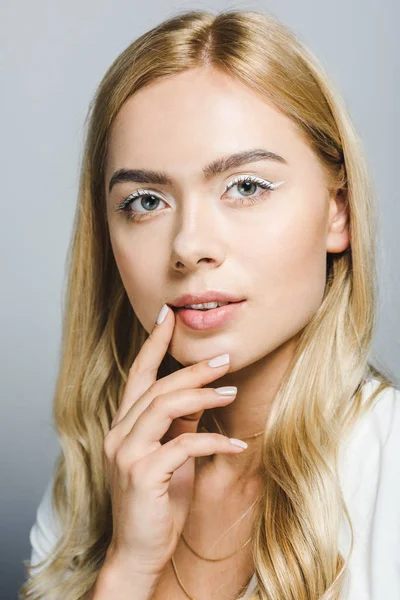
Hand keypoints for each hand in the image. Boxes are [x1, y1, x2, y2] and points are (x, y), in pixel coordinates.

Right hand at [102, 305, 243, 576]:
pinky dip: (213, 439)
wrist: (139, 552)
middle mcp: (118, 433)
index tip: (168, 316)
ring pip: (165, 406)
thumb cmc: (157, 503)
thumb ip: (178, 424)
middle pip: (157, 386)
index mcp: (123, 425)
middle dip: (193, 368)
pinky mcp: (142, 474)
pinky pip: (183, 444)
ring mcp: (126, 453)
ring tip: (232, 392)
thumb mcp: (170, 456)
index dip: (152, 343)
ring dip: (203, 395)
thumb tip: (199, 393)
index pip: (137, 375)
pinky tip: (236, 444)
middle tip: (225, 359)